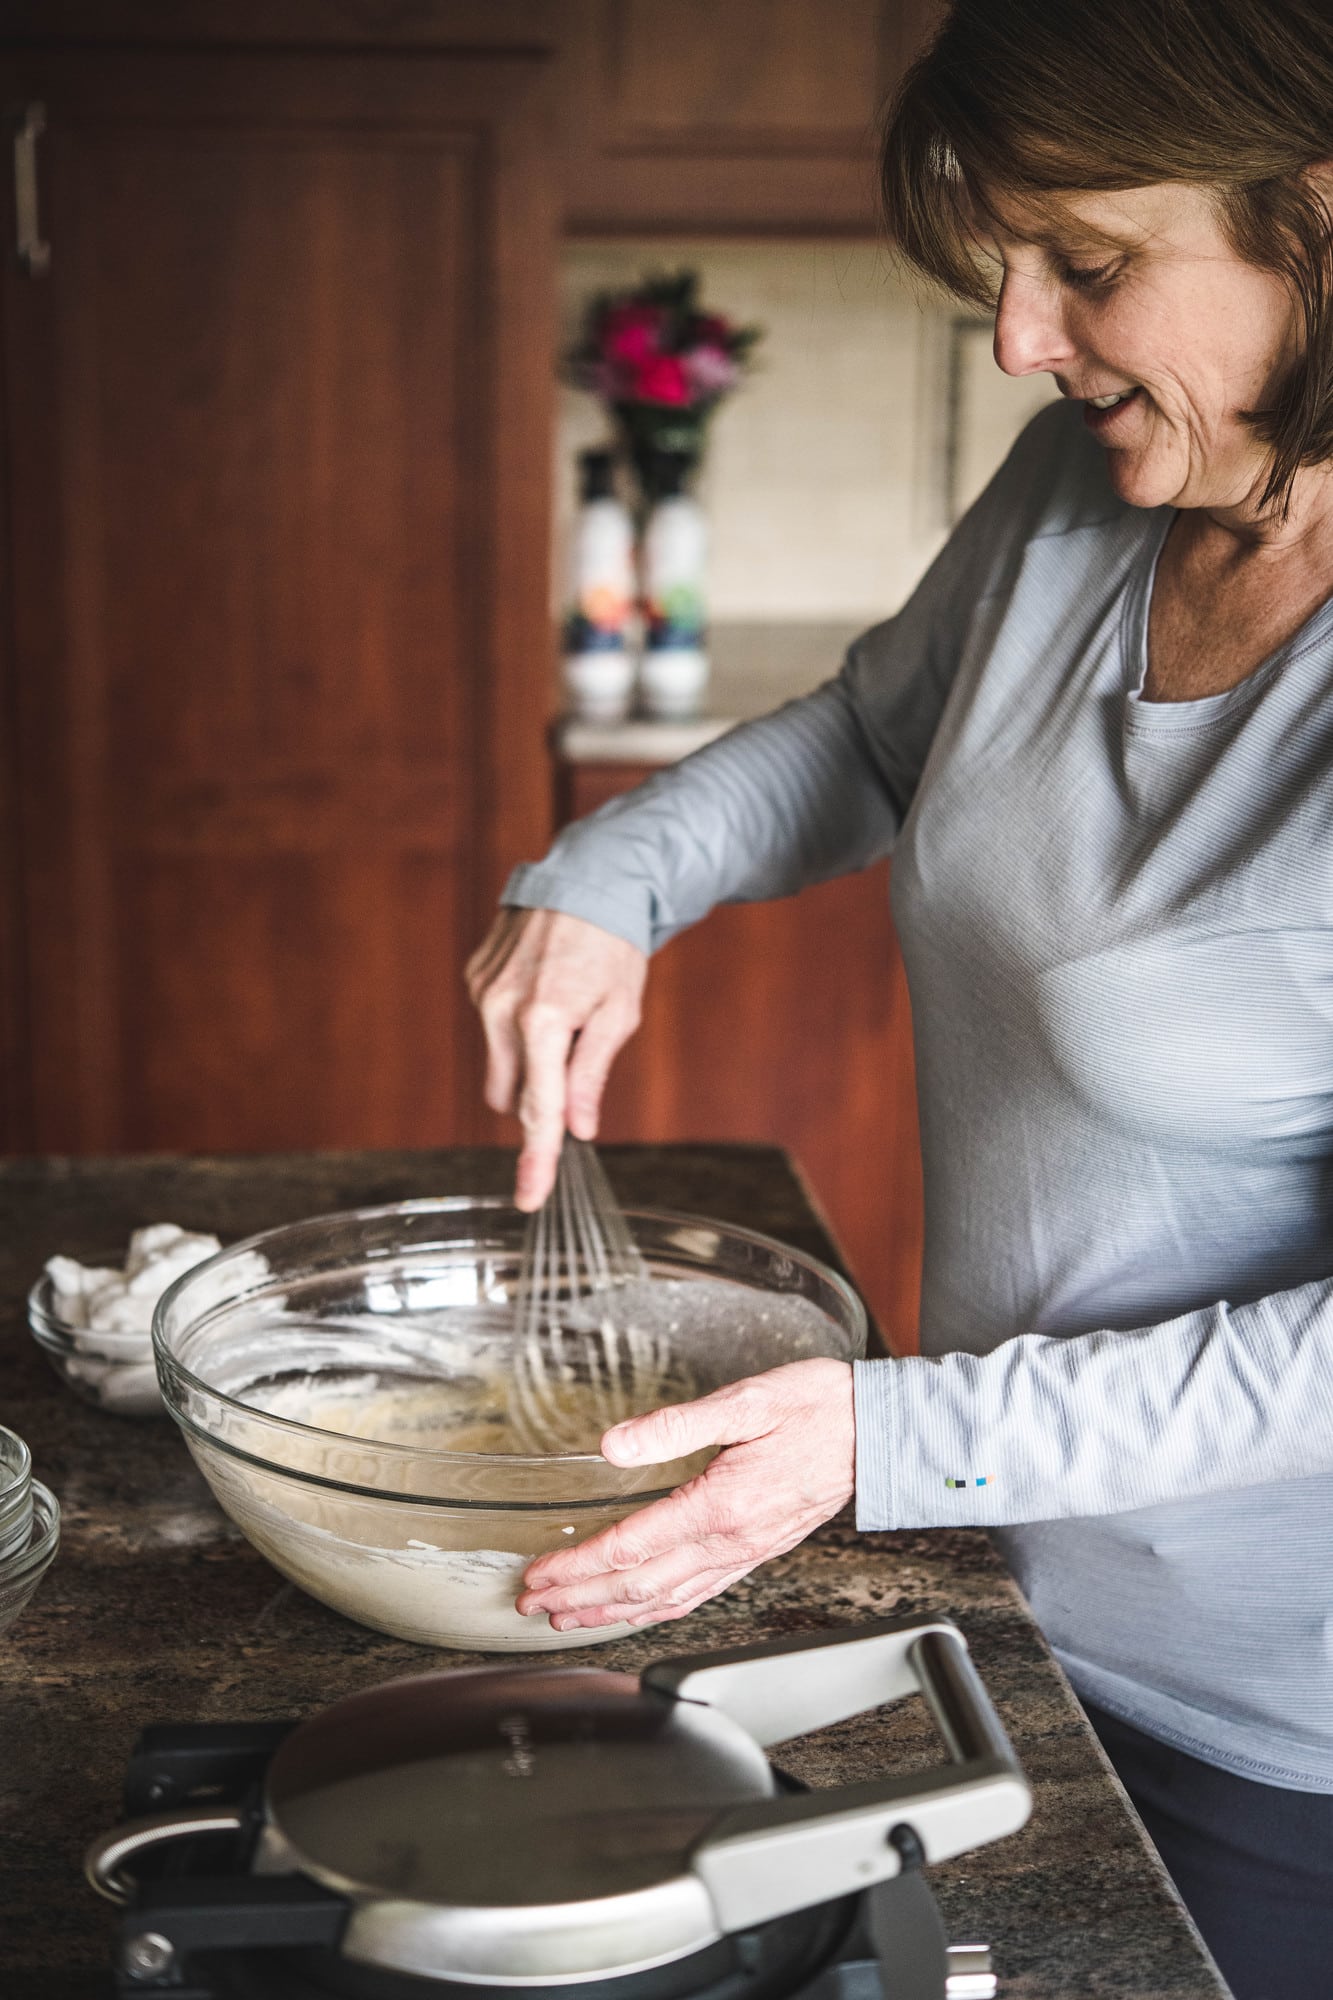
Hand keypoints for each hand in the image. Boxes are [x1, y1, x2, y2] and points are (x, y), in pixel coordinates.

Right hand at [465, 908, 647, 1209]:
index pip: (538, 1109)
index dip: (537, 1160)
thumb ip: (591, 1074)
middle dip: (538, 1099)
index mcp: (544, 1020)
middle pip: (508, 1098)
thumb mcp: (619, 1014)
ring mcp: (481, 991)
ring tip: (563, 1016)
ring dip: (527, 1061)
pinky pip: (490, 1027)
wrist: (586, 878)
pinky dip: (515, 1027)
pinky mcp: (473, 977)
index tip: (529, 1199)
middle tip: (575, 1063)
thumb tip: (577, 1128)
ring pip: (497, 1065)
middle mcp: (501, 1008)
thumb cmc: (612, 949)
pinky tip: (543, 991)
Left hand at [517, 1359, 855, 1629]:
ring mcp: (746, 1552)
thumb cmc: (820, 1408)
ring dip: (613, 1613)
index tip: (539, 1573)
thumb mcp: (746, 1401)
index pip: (630, 1550)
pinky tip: (641, 1610)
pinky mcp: (758, 1550)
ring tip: (570, 1618)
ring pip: (667, 1600)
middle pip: (640, 1588)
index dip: (578, 1566)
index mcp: (721, 1506)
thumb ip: (676, 1426)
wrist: (879, 1430)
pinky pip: (700, 1593)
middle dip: (581, 1599)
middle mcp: (731, 1541)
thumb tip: (614, 1445)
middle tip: (533, 1604)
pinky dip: (660, 1610)